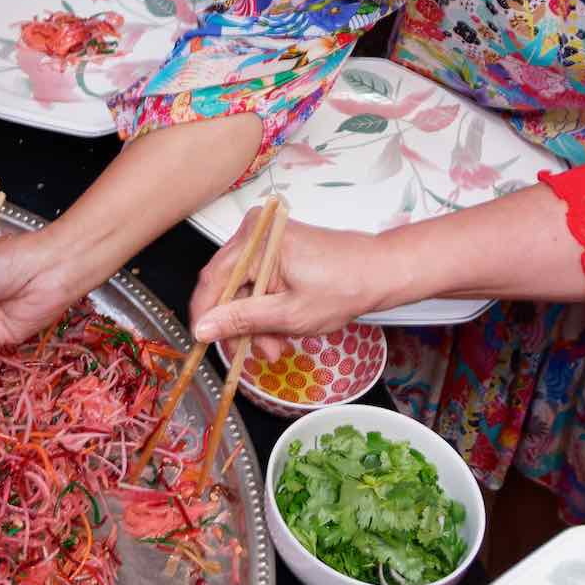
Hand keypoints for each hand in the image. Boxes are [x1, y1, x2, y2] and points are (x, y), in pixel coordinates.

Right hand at [190, 216, 392, 354]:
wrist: (381, 272)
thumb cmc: (345, 287)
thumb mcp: (289, 314)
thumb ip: (241, 320)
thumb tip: (203, 328)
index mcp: (256, 239)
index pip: (213, 280)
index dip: (206, 316)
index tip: (204, 343)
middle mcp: (256, 232)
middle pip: (228, 284)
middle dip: (240, 323)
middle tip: (256, 352)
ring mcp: (266, 238)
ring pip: (243, 287)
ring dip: (255, 320)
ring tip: (276, 345)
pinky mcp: (276, 247)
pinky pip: (257, 280)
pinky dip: (265, 307)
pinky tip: (280, 327)